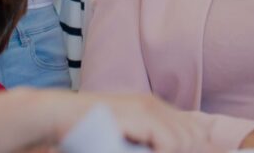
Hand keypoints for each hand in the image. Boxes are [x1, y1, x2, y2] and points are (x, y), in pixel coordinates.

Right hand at [52, 92, 210, 151]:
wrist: (57, 115)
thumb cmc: (84, 133)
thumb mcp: (123, 140)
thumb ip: (144, 144)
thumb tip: (167, 149)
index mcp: (154, 109)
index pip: (194, 130)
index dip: (196, 148)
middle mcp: (155, 104)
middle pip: (195, 136)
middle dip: (188, 152)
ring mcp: (148, 107)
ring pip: (186, 141)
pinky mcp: (140, 114)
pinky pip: (170, 142)